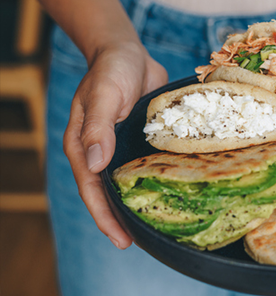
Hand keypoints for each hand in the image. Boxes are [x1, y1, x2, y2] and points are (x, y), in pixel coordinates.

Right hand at [63, 42, 167, 248]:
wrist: (127, 52)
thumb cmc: (111, 70)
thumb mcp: (103, 95)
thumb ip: (97, 127)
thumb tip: (95, 164)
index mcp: (84, 146)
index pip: (92, 190)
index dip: (105, 217)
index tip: (122, 241)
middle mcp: (100, 152)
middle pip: (108, 194)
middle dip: (120, 220)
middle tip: (142, 244)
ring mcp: (119, 148)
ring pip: (126, 184)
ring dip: (137, 205)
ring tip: (157, 228)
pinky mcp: (138, 142)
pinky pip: (143, 168)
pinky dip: (152, 182)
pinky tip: (171, 195)